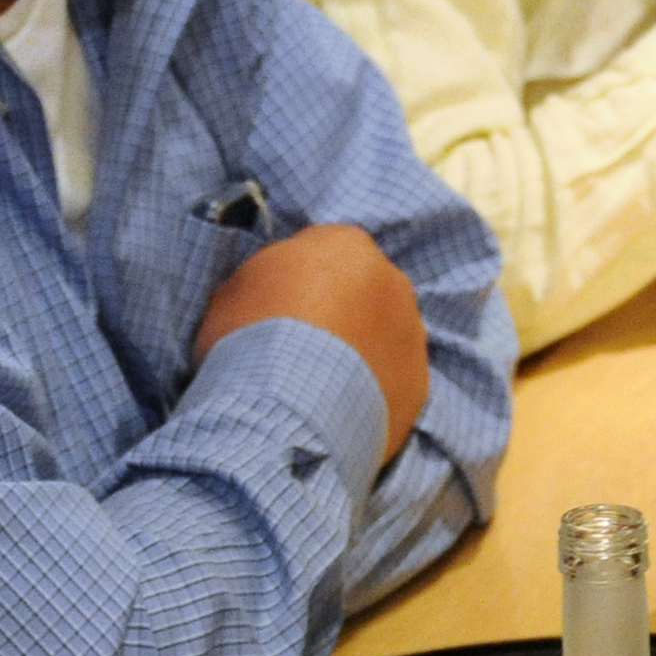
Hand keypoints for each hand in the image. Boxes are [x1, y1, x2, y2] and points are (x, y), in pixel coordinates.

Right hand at [195, 222, 431, 464]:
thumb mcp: (236, 290)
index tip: (280, 306)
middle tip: (302, 346)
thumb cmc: (252, 339)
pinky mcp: (419, 382)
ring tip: (321, 384)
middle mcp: (392, 280)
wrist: (286, 409)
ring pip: (384, 335)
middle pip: (364, 290)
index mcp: (346, 245)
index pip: (326, 250)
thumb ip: (267, 279)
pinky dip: (373, 390)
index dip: (300, 279)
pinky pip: (393, 380)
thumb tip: (274, 292)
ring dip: (360, 350)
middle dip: (340, 311)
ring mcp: (412, 333)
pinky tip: (340, 410)